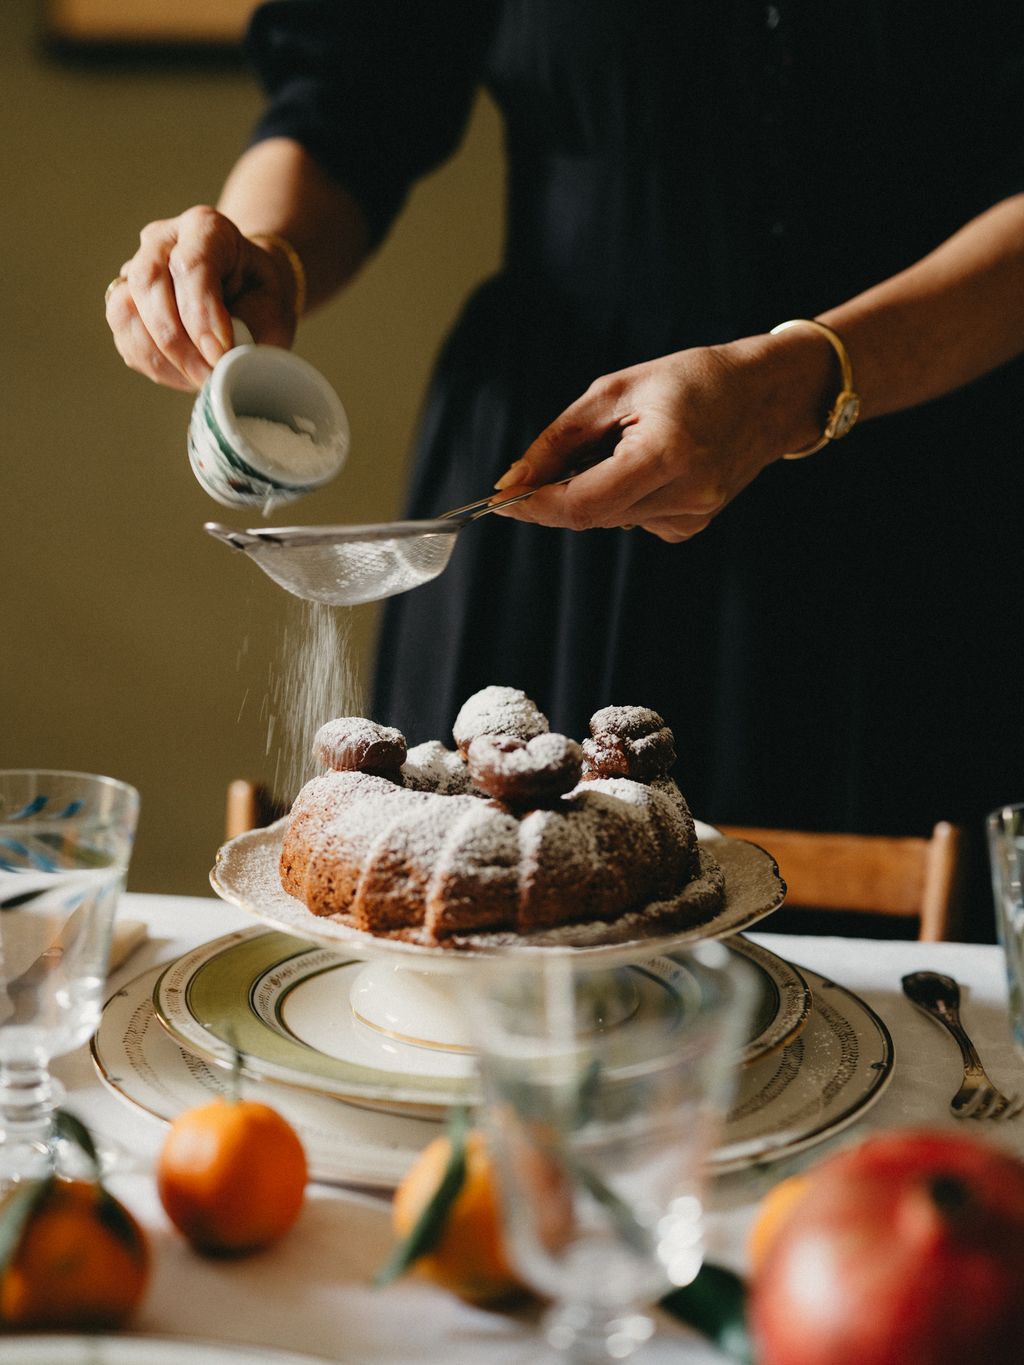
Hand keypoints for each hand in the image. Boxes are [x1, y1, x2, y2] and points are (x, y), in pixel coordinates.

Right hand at [104, 206, 297, 390]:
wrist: (246, 297)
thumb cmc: (260, 299)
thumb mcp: (272, 306)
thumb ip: (248, 324)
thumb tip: (219, 357)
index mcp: (205, 229)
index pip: (191, 265)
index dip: (202, 315)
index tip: (220, 354)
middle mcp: (162, 241)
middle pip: (148, 282)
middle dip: (177, 339)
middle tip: (207, 374)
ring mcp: (136, 269)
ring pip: (125, 310)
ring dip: (161, 355)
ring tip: (198, 377)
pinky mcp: (124, 303)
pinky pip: (124, 335)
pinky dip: (152, 363)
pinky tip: (182, 373)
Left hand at [493, 335, 829, 540]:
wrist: (766, 395)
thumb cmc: (694, 379)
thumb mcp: (616, 391)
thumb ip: (559, 440)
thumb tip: (513, 480)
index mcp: (668, 454)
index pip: (584, 503)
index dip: (536, 505)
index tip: (503, 498)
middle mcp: (686, 495)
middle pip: (591, 516)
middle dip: (555, 497)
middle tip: (541, 467)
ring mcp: (693, 516)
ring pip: (608, 520)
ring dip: (590, 493)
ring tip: (617, 447)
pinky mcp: (692, 526)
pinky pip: (632, 521)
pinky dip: (620, 498)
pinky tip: (644, 466)